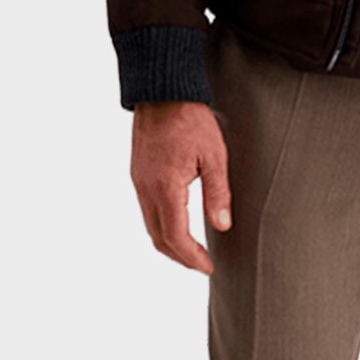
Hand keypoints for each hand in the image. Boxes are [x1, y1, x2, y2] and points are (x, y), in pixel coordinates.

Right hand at [131, 101, 231, 273]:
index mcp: (166, 188)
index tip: (207, 267)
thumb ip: (217, 193)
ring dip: (169, 242)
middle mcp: (146, 189)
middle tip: (201, 264)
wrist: (162, 91)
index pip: (175, 237)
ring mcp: (139, 182)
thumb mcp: (214, 155)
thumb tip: (221, 227)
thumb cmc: (190, 119)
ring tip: (191, 249)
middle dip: (179, 257)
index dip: (191, 258)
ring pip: (150, 225)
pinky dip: (161, 224)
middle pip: (158, 237)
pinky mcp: (138, 173)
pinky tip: (178, 221)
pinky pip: (146, 209)